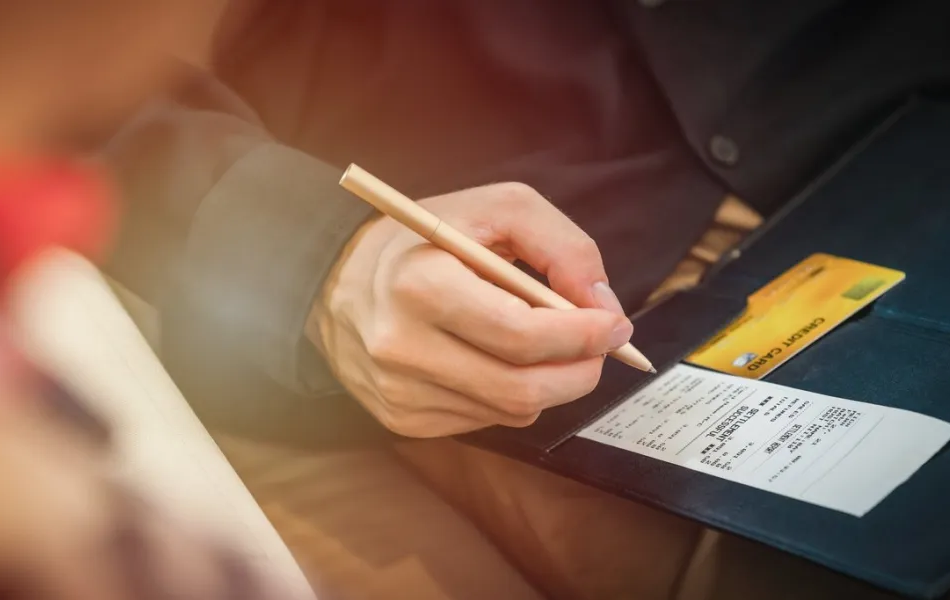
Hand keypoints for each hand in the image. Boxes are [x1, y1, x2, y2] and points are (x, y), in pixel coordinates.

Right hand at [308, 182, 632, 437]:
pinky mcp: (401, 418)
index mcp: (420, 287)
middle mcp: (403, 348)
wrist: (334, 281)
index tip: (615, 324)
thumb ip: (562, 246)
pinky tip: (495, 360)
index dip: (582, 335)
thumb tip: (604, 307)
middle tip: (600, 346)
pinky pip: (485, 421)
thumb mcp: (493, 208)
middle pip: (522, 388)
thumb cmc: (423, 239)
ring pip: (511, 410)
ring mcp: (399, 392)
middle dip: (580, 370)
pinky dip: (510, 395)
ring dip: (549, 382)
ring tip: (545, 345)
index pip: (522, 335)